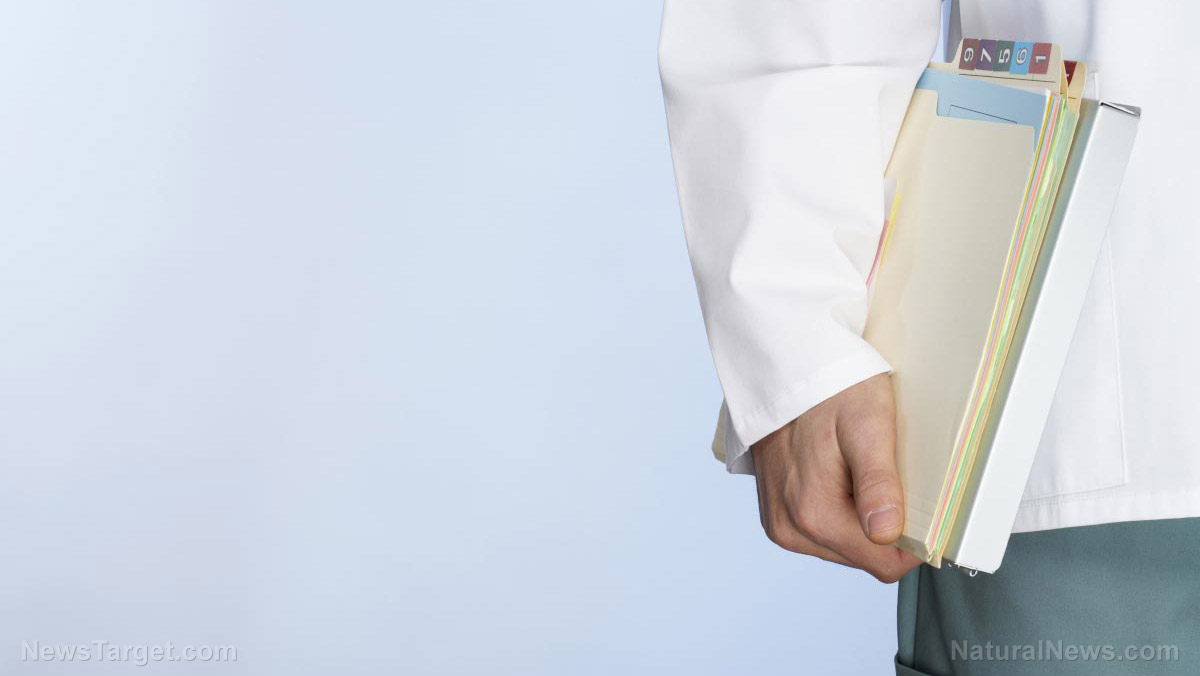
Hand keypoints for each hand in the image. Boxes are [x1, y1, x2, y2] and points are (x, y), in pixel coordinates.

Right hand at [750, 373, 920, 581]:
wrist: (781, 369)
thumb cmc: (830, 390)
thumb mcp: (867, 424)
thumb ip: (877, 481)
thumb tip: (886, 532)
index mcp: (814, 514)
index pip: (884, 564)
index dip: (913, 543)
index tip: (919, 504)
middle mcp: (791, 529)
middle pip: (864, 558)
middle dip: (885, 527)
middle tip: (886, 476)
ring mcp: (780, 524)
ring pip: (844, 548)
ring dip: (861, 519)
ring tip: (859, 471)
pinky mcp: (775, 517)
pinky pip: (822, 534)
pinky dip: (839, 512)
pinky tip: (839, 477)